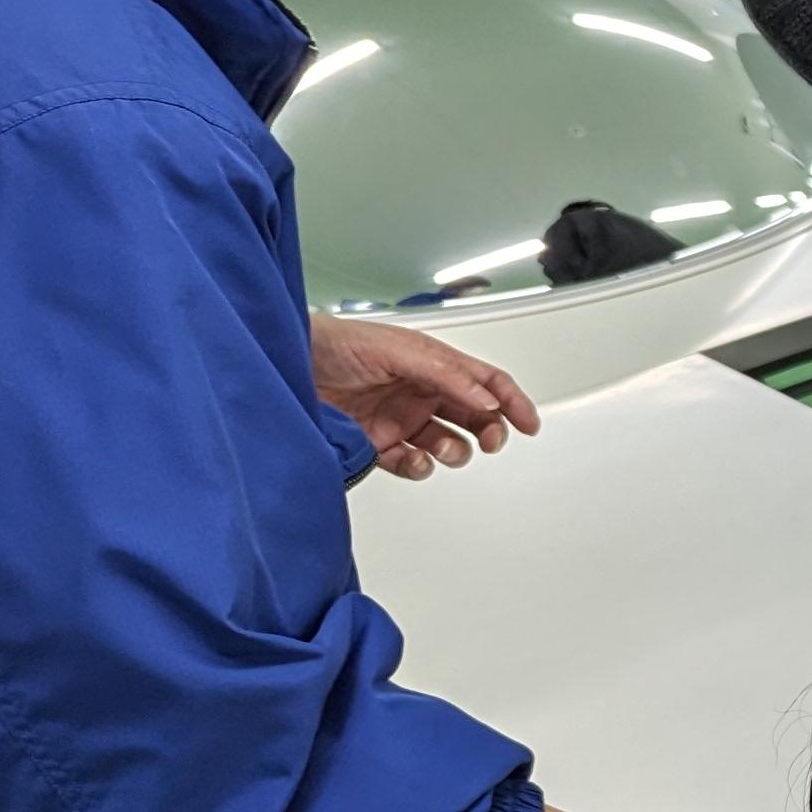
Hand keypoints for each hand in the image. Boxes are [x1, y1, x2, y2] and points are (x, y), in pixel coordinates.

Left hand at [311, 314, 536, 481]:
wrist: (282, 366)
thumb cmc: (332, 344)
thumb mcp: (398, 351)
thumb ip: (445, 375)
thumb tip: (486, 399)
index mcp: (432, 364)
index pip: (485, 382)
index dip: (512, 401)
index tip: (529, 423)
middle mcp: (420, 392)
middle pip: (474, 416)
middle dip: (490, 431)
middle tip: (491, 440)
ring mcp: (399, 419)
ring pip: (447, 443)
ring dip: (455, 451)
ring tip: (446, 451)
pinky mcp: (376, 444)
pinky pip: (410, 463)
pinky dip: (418, 467)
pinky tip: (415, 459)